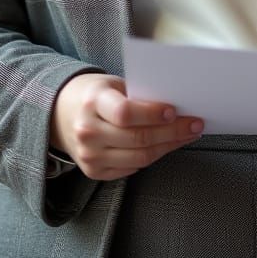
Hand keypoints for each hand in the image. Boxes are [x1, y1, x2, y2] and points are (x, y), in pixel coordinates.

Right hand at [50, 73, 202, 180]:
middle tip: (195, 124)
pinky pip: (132, 169)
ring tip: (187, 136)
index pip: (124, 113)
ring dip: (168, 147)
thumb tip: (175, 107)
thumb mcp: (112, 85)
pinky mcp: (94, 172)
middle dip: (172, 132)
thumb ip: (137, 96)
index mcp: (92, 102)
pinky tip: (167, 146)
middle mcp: (87, 131)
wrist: (61, 114)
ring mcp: (89, 156)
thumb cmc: (96, 94)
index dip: (151, 114)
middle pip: (137, 138)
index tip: (174, 111)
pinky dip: (153, 157)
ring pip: (139, 158)